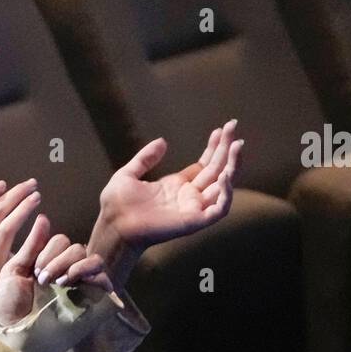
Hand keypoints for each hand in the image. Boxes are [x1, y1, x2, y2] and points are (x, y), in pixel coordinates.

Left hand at [0, 214, 112, 328]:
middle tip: (43, 278)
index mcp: (47, 264)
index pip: (60, 241)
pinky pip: (103, 275)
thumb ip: (31, 246)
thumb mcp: (14, 270)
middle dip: (58, 258)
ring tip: (57, 281)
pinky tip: (70, 282)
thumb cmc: (9, 306)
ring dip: (72, 263)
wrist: (12, 335)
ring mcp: (80, 286)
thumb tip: (44, 216)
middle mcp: (65, 273)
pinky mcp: (93, 299)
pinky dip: (88, 271)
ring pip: (90, 257)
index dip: (48, 249)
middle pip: (75, 247)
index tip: (35, 270)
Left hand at [92, 119, 242, 273]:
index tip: (221, 129)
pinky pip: (219, 209)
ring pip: (224, 187)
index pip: (204, 164)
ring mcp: (193, 208)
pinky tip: (225, 175)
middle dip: (227, 149)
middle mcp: (188, 196)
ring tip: (237, 146)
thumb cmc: (117, 205)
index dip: (214, 147)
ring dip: (234, 166)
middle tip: (233, 126)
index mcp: (176, 185)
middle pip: (217, 170)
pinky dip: (226, 194)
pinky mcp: (194, 221)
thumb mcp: (128, 174)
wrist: (113, 225)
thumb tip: (162, 141)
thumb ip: (145, 158)